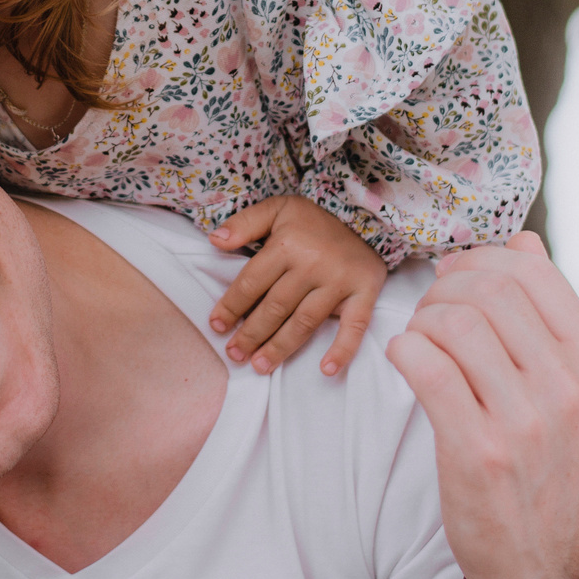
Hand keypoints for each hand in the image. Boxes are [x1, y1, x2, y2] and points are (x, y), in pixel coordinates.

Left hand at [207, 196, 386, 375]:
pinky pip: (354, 326)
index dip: (231, 307)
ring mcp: (339, 282)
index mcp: (287, 245)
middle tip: (234, 354)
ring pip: (304, 322)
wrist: (364, 216)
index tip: (217, 326)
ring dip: (281, 348)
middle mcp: (312, 265)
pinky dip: (342, 350)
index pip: (251, 282)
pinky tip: (327, 370)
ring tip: (260, 365)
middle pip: (275, 308)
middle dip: (251, 334)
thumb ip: (245, 222)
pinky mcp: (364, 293)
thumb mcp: (276, 208)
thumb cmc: (313, 219)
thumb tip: (215, 240)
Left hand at [386, 235, 578, 578]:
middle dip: (444, 289)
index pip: (532, 272)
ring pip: (452, 323)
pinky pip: (425, 367)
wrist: (543, 566)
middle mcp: (567, 387)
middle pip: (487, 290)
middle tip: (430, 314)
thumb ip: (550, 317)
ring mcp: (524, 420)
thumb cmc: (548, 467)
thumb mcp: (574, 393)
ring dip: (421, 323)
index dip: (482, 261)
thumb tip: (522, 241)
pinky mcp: (476, 450)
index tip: (457, 279)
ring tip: (420, 344)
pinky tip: (407, 364)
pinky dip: (404, 353)